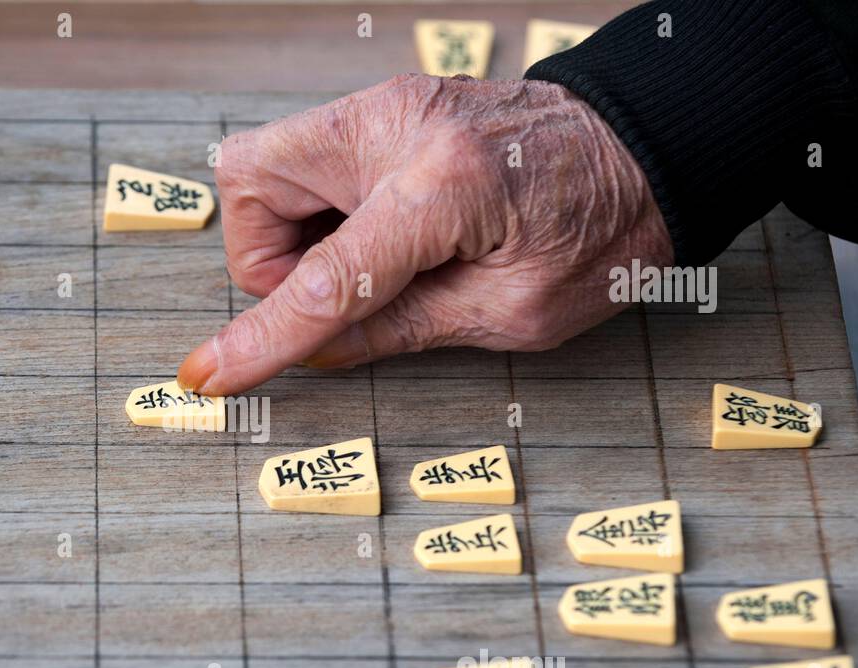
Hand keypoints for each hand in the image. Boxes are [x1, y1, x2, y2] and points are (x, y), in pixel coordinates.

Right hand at [177, 74, 672, 394]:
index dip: (261, 339)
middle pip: (253, 189)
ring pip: (265, 169)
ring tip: (369, 261)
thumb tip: (312, 351)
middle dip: (270, 260)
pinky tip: (374, 231)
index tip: (210, 375)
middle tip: (339, 294)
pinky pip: (304, 159)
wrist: (647, 146)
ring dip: (291, 233)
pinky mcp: (387, 104)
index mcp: (445, 187)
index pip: (323, 280)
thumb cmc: (603, 229)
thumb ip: (398, 330)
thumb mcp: (511, 312)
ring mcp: (389, 102)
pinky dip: (317, 208)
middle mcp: (401, 125)